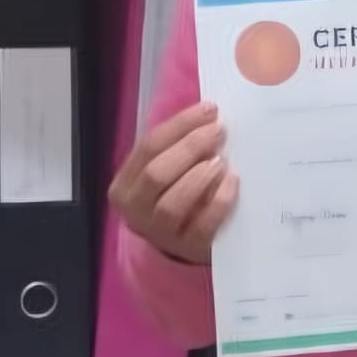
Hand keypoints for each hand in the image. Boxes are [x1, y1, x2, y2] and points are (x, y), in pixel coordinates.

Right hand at [109, 101, 238, 264]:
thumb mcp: (168, 170)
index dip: (181, 125)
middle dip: (189, 147)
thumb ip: (177, 146)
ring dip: (199, 177)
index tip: (210, 109)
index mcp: (125, 184)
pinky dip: (218, 201)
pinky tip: (232, 182)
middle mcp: (136, 210)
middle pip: (156, 173)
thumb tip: (209, 114)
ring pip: (172, 204)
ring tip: (221, 160)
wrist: (182, 245)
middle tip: (219, 131)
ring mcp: (160, 232)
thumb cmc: (176, 194)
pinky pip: (202, 225)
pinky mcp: (188, 247)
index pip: (149, 146)